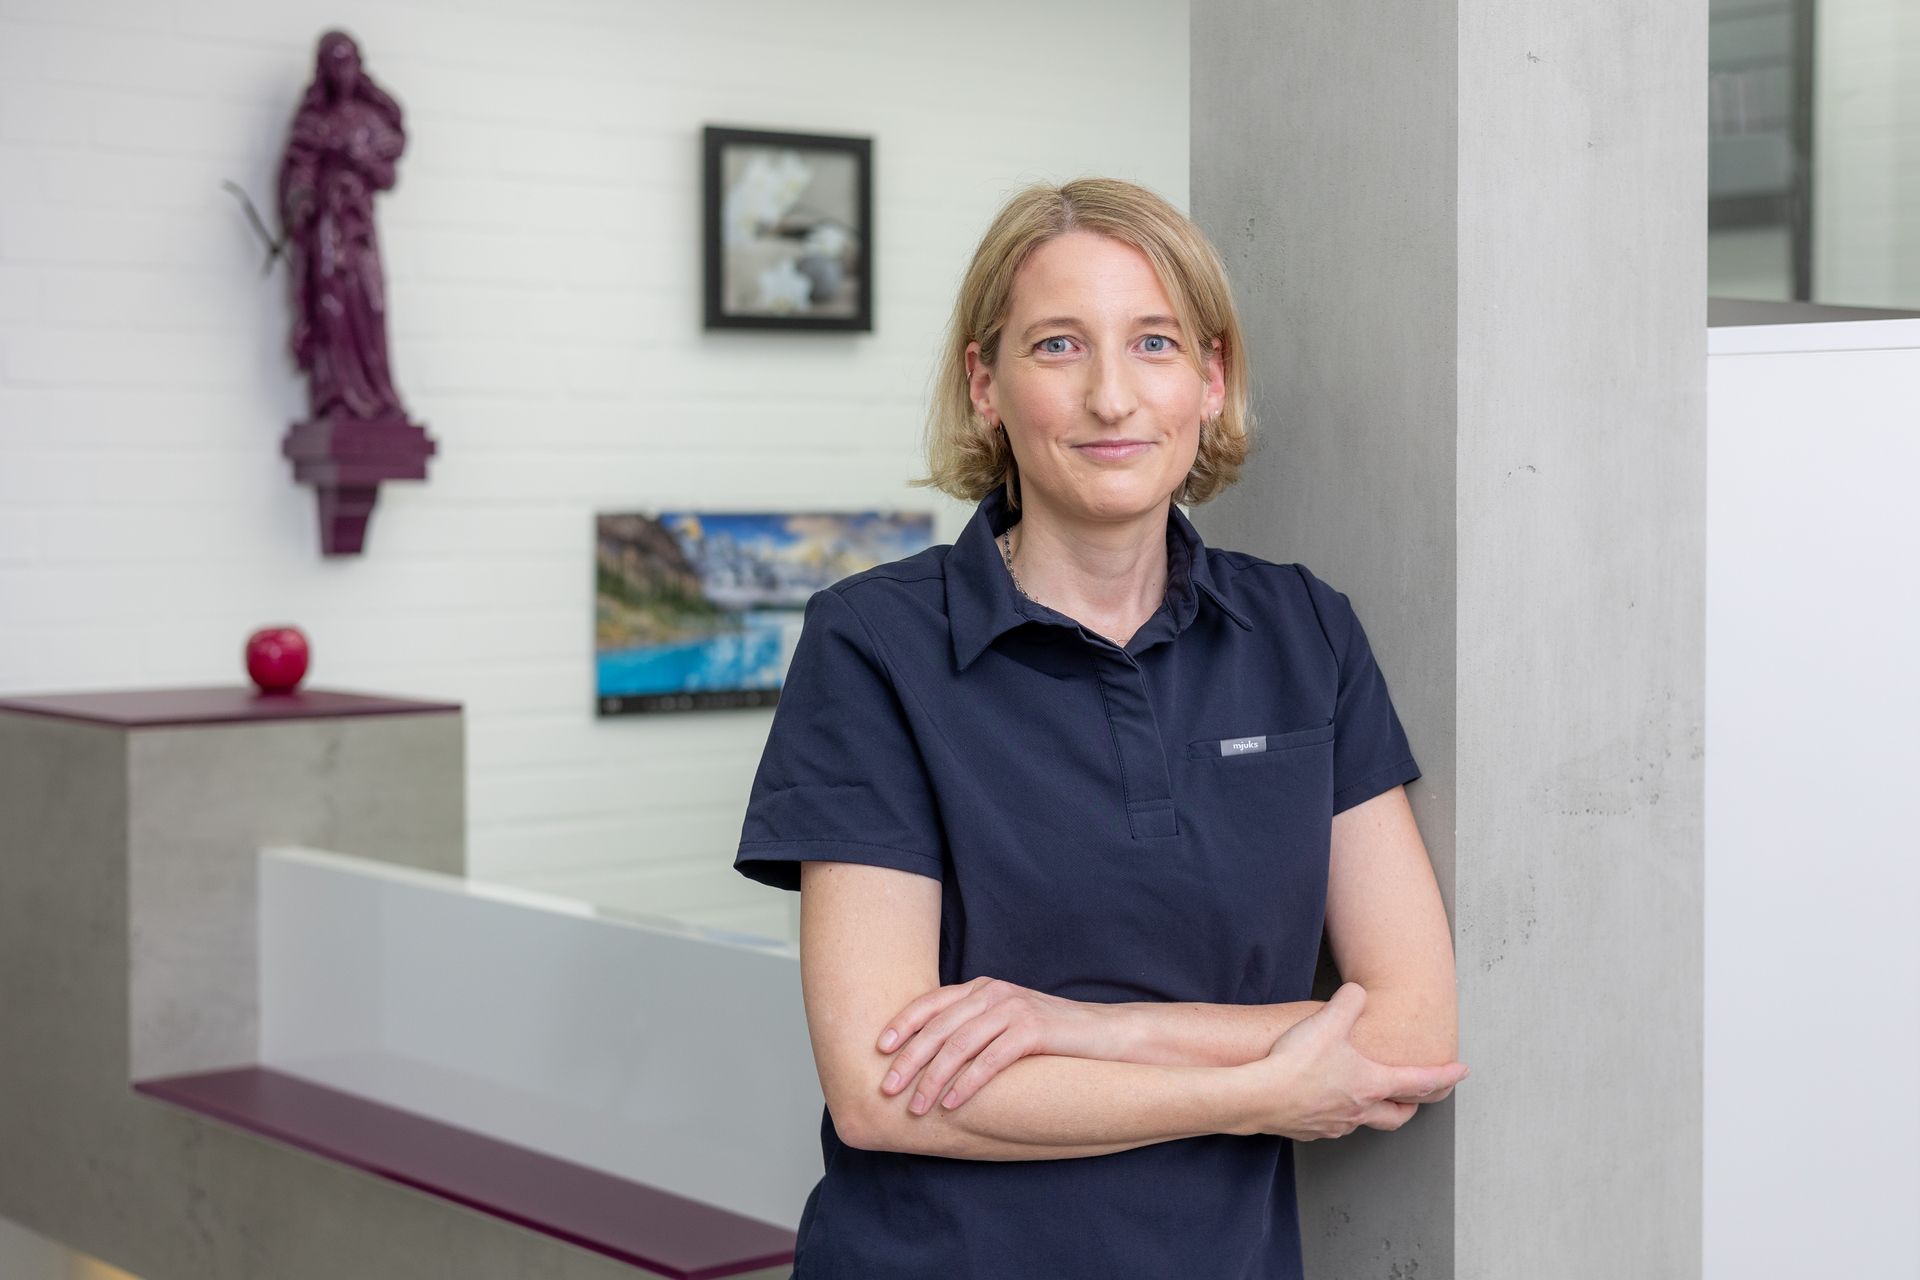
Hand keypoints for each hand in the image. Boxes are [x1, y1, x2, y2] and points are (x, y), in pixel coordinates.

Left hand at [873, 976, 1120, 1115]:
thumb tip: (929, 1057)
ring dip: (934, 1078)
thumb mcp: (1007, 1023)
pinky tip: (953, 1103)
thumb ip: (975, 1028)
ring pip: (960, 1044)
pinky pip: (991, 1059)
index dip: (903, 1024)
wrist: (1106, 1035)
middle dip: (909, 1059)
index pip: (932, 1002)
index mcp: (983, 988)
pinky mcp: (1034, 1030)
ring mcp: (1014, 1008)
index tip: (880, 1049)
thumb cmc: (1051, 1036)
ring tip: (918, 1106)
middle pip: (939, 1026)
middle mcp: (995, 992)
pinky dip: (968, 1083)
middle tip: (887, 1088)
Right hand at [1239, 982, 1468, 1140]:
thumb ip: (1349, 1001)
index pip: (1420, 1081)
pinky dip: (1336, 1115)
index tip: (1461, 1072)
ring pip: (1364, 1121)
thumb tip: (1357, 992)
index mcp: (1371, 1083)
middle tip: (1414, 1097)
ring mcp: (1335, 1124)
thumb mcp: (1328, 1019)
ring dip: (1372, 1110)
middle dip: (1410, 1106)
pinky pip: (1332, 1126)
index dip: (1445, 1076)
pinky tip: (1323, 1102)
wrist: (1259, 1096)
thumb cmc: (1297, 1063)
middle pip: (1398, 1115)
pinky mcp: (1311, 1131)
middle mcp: (1359, 1108)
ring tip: (1365, 1095)